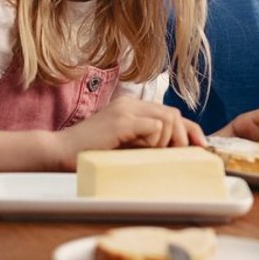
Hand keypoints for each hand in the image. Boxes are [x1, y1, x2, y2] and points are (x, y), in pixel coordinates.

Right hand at [60, 97, 204, 164]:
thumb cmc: (90, 154)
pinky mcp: (122, 120)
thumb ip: (146, 142)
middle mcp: (130, 103)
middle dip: (184, 136)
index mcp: (131, 107)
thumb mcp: (125, 146)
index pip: (170, 113)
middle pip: (174, 113)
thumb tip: (176, 151)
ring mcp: (126, 109)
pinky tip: (139, 150)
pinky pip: (155, 127)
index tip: (200, 147)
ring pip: (168, 119)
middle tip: (182, 156)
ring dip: (167, 141)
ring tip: (152, 155)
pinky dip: (155, 142)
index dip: (189, 130)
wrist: (59, 153)